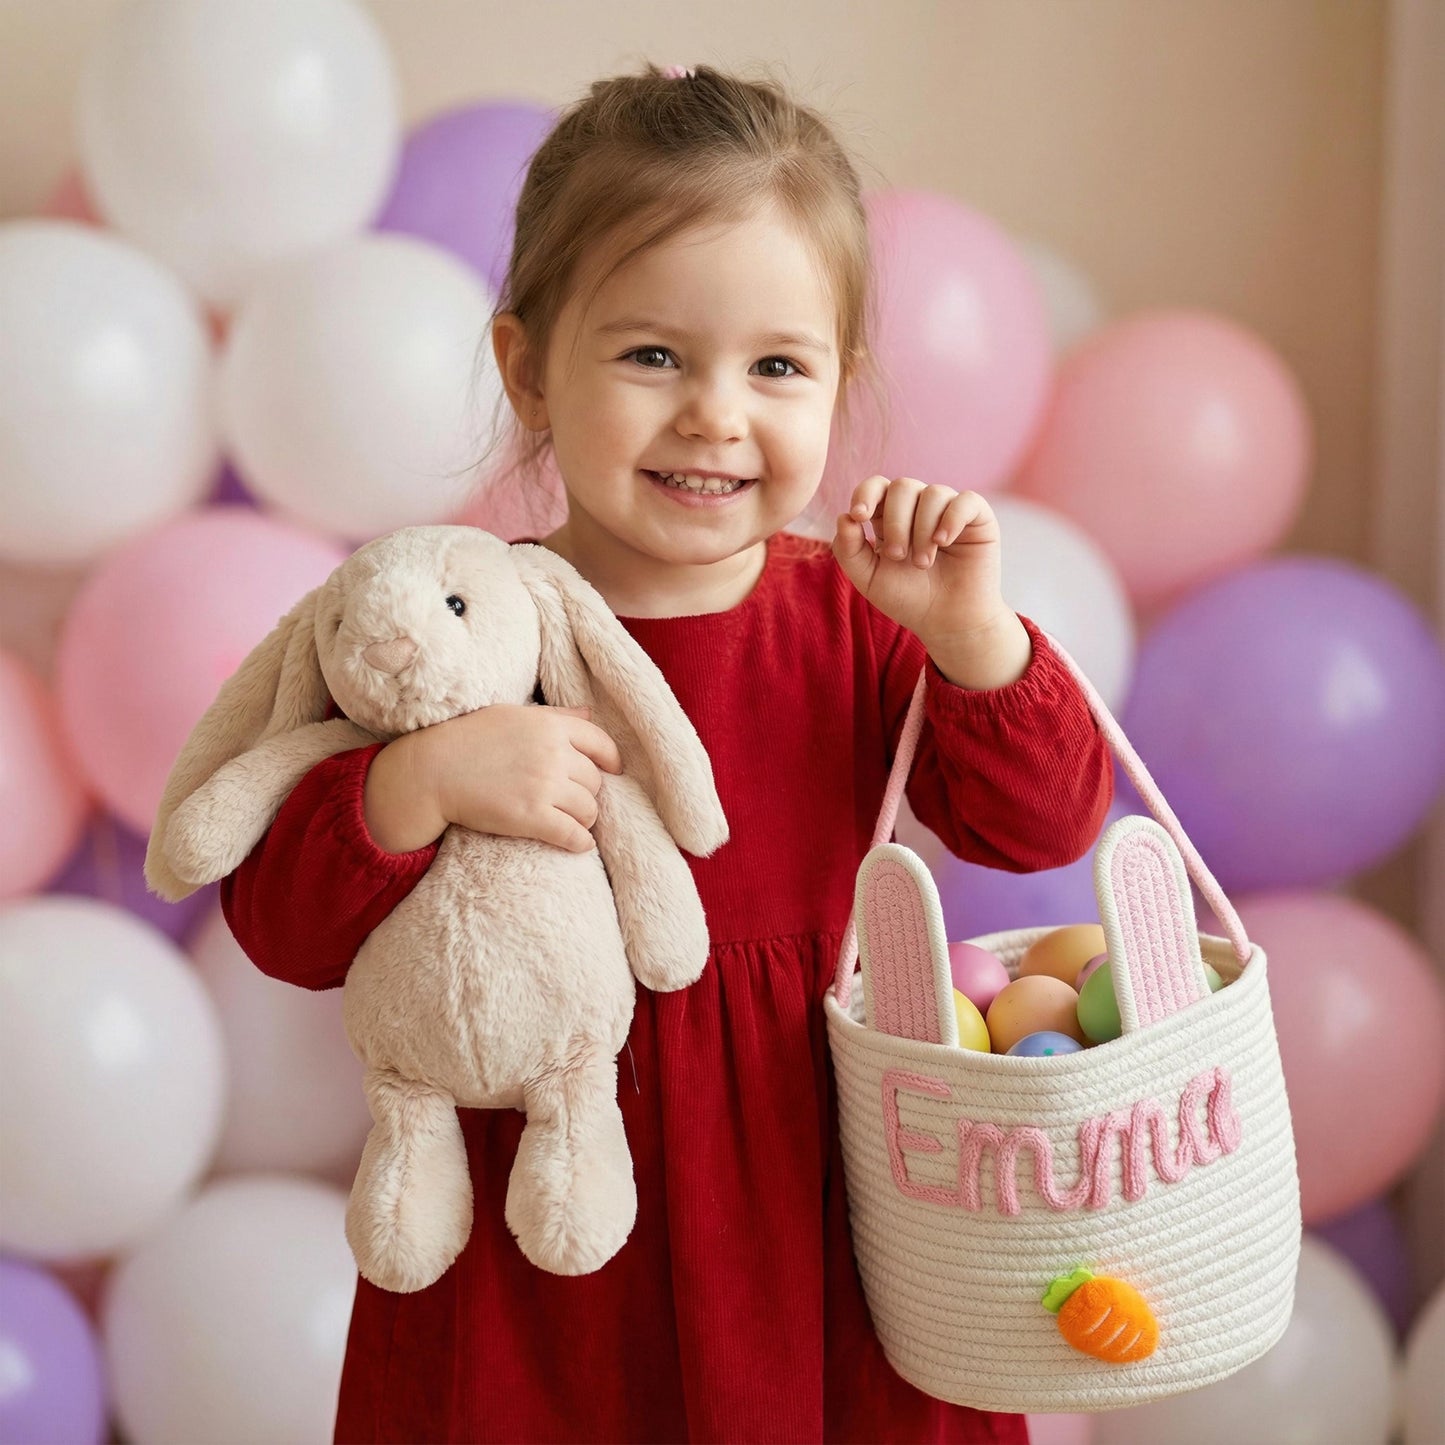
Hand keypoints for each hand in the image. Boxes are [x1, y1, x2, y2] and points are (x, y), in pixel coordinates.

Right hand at [367, 704, 622, 854]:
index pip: (600, 742)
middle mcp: (553, 754)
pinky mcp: (532, 816)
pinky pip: (573, 834)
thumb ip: (555, 716)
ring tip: (572, 822)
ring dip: (584, 818)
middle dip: (588, 792)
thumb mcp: (513, 715)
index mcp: (550, 726)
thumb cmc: (468, 739)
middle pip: (594, 780)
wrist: (432, 770)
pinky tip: (578, 844)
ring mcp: (544, 786)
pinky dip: (580, 842)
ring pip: (589, 809)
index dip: (611, 760)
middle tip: (574, 800)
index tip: (612, 770)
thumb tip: (589, 714)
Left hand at [832, 475, 1013, 639]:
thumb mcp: (869, 579)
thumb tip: (843, 517)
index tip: (860, 516)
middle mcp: (919, 507)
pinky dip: (952, 518)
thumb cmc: (908, 599)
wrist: (946, 622)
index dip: (865, 493)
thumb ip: (849, 551)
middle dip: (896, 521)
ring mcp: (948, 510)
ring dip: (922, 529)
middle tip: (898, 556)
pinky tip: (943, 542)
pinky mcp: (978, 518)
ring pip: (933, 493)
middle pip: (902, 487)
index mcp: (889, 516)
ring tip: (923, 563)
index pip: (876, 486)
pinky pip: (966, 500)